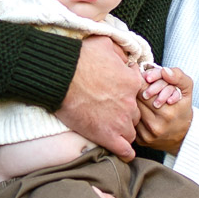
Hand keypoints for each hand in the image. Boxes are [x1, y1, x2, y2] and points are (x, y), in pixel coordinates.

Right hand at [56, 36, 142, 160]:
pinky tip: (121, 151)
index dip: (128, 95)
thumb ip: (120, 51)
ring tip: (110, 130)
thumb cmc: (79, 58)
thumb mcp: (105, 44)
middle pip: (135, 114)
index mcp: (132, 82)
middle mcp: (130, 103)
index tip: (117, 96)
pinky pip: (125, 151)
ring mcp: (120, 121)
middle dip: (125, 113)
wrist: (60, 77)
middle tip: (109, 111)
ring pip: (131, 132)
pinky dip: (124, 153)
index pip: (138, 93)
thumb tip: (125, 58)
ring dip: (123, 131)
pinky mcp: (107, 136)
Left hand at [137, 66, 193, 155]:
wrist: (183, 136)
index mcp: (168, 112)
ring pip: (131, 110)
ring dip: (133, 101)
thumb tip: (164, 71)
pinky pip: (131, 122)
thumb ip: (178, 76)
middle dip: (137, 90)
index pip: (144, 90)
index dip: (142, 81)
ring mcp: (147, 135)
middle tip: (140, 86)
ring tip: (140, 97)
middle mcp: (156, 126)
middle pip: (135, 100)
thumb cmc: (182, 109)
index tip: (145, 78)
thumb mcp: (186, 90)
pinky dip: (133, 114)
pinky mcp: (141, 141)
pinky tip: (140, 110)